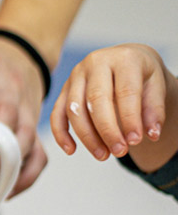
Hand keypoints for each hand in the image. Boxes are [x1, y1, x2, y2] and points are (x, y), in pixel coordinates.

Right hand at [50, 43, 172, 165]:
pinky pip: (57, 113)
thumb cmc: (142, 75)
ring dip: (87, 136)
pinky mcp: (64, 88)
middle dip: (107, 130)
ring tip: (103, 155)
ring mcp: (76, 75)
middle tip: (119, 152)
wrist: (127, 60)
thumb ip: (155, 109)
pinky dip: (61, 133)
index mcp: (124, 59)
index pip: (125, 92)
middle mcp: (96, 62)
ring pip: (74, 109)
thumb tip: (150, 134)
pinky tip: (71, 150)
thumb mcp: (157, 86)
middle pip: (96, 100)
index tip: (135, 141)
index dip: (130, 119)